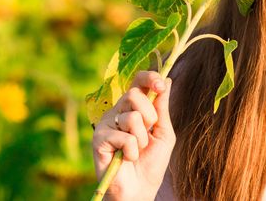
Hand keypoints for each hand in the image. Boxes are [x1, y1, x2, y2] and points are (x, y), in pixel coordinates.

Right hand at [91, 71, 174, 200]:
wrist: (140, 189)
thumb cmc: (151, 162)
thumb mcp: (163, 132)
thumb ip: (162, 107)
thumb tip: (167, 79)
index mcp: (134, 108)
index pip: (137, 82)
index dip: (149, 78)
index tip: (161, 84)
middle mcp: (118, 112)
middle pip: (133, 94)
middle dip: (149, 115)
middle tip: (149, 132)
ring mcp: (106, 124)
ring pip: (131, 116)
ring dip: (142, 138)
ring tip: (137, 151)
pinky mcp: (98, 139)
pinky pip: (123, 136)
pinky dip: (132, 150)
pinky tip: (127, 159)